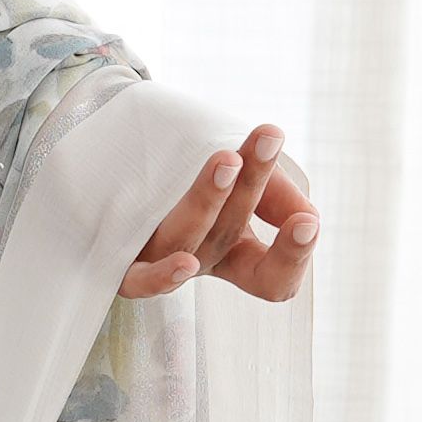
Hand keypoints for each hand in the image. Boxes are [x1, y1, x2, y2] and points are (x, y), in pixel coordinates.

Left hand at [123, 121, 317, 303]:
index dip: (292, 258)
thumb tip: (306, 217)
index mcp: (233, 250)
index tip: (308, 219)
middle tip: (270, 140)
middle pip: (230, 235)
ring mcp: (159, 260)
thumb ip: (273, 192)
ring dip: (210, 200)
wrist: (113, 155)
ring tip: (227, 158)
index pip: (272, 277)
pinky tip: (184, 263)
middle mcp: (199, 259)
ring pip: (188, 241)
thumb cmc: (183, 171)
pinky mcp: (120, 262)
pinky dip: (161, 277)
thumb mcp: (236, 175)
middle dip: (253, 186)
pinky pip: (139, 281)